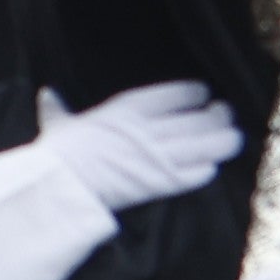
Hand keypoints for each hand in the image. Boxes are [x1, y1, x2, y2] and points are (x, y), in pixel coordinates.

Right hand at [38, 82, 239, 219]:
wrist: (62, 187)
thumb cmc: (58, 154)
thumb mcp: (60, 126)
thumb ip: (59, 110)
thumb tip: (46, 95)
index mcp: (127, 109)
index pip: (175, 94)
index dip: (195, 93)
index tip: (203, 94)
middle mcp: (149, 129)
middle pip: (198, 118)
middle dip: (218, 115)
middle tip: (226, 114)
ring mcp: (159, 157)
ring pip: (205, 145)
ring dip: (224, 141)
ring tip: (233, 138)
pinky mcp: (161, 184)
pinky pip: (195, 174)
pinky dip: (206, 170)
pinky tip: (212, 167)